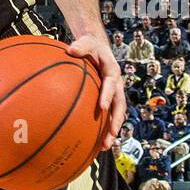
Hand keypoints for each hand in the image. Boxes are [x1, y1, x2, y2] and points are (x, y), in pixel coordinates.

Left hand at [65, 33, 124, 150]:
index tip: (102, 107)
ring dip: (112, 131)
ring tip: (105, 147)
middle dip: (115, 121)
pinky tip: (93, 143)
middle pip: (119, 106)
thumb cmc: (90, 46)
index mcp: (112, 71)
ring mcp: (113, 94)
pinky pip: (107, 116)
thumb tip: (70, 49)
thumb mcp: (86, 42)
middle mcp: (116, 85)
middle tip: (110, 135)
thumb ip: (80, 46)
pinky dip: (102, 129)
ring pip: (115, 115)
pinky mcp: (107, 100)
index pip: (111, 84)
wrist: (98, 47)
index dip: (108, 95)